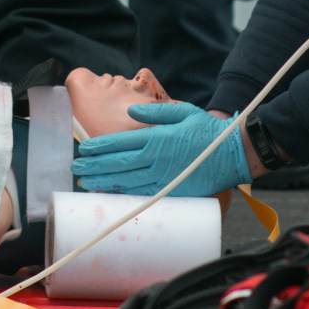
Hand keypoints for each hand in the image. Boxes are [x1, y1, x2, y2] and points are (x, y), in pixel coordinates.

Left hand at [72, 102, 251, 196]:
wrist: (231, 155)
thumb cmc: (207, 131)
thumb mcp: (183, 112)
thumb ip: (155, 114)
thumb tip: (132, 113)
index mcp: (157, 138)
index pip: (120, 143)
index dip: (100, 146)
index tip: (83, 147)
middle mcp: (156, 160)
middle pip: (118, 164)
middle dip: (94, 166)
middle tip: (76, 167)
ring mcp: (162, 179)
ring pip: (126, 182)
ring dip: (103, 183)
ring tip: (86, 182)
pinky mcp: (171, 193)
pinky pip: (142, 195)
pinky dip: (124, 195)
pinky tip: (111, 195)